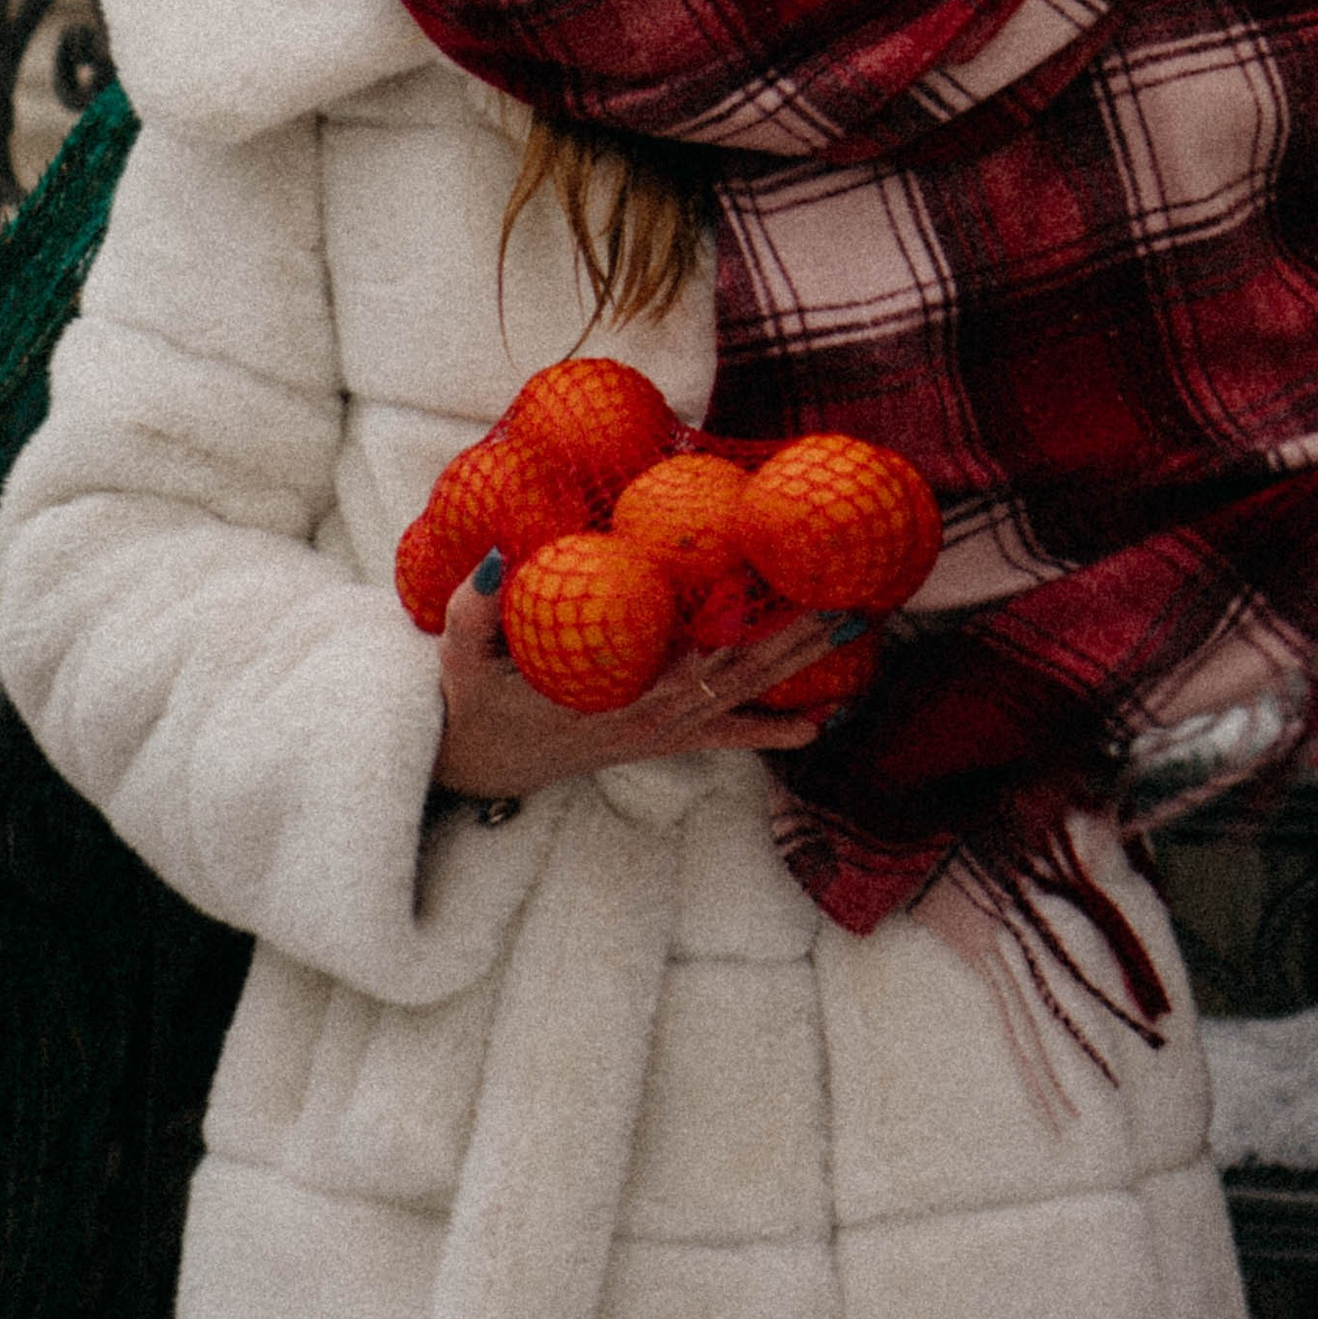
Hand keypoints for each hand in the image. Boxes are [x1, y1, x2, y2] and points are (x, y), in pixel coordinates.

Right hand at [432, 562, 836, 802]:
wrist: (475, 766)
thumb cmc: (473, 699)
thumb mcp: (461, 651)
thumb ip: (476, 605)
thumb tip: (496, 552)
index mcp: (614, 690)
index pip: (693, 653)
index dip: (741, 623)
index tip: (783, 582)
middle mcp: (651, 715)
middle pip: (739, 672)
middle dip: (798, 638)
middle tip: (853, 602)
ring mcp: (659, 731)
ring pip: (742, 697)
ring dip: (800, 667)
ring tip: (856, 633)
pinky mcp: (658, 739)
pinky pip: (725, 736)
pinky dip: (771, 731)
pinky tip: (818, 726)